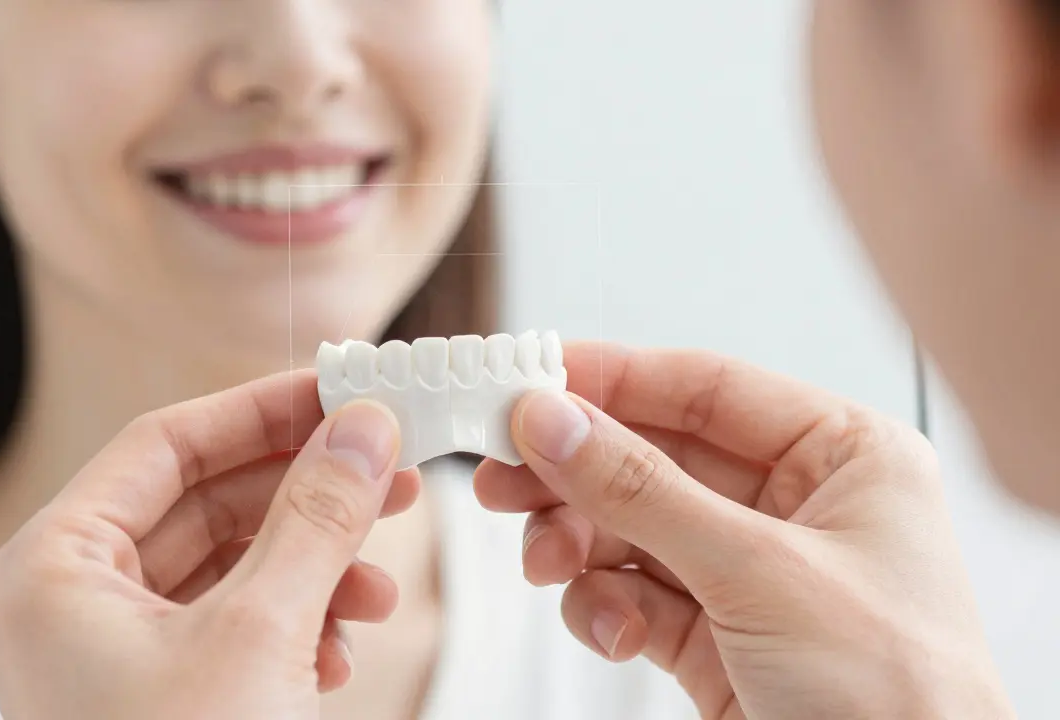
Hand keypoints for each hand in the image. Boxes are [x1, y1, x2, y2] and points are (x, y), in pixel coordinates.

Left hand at [0, 371, 418, 719]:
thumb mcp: (260, 638)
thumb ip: (314, 520)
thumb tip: (359, 431)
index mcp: (54, 572)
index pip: (164, 445)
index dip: (261, 410)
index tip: (339, 391)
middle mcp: (73, 604)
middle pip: (203, 502)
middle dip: (303, 492)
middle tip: (381, 467)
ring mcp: (114, 655)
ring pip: (229, 564)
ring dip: (313, 563)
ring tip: (376, 579)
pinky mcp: (160, 696)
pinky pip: (236, 623)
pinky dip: (297, 620)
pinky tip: (343, 642)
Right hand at [475, 343, 1014, 719]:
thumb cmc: (902, 700)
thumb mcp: (761, 575)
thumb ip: (644, 492)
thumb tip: (555, 422)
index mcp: (843, 459)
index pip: (706, 390)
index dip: (613, 380)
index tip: (529, 381)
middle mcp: (796, 508)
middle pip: (654, 457)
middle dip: (576, 472)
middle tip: (504, 472)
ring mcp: (752, 575)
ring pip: (631, 528)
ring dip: (579, 544)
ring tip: (548, 562)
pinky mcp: (716, 637)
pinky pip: (633, 594)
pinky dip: (605, 608)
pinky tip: (615, 631)